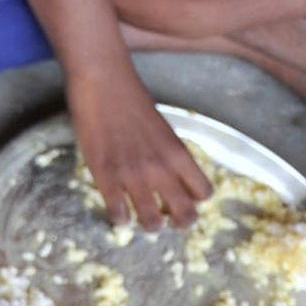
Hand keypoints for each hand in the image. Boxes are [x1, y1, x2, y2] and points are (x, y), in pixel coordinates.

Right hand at [69, 65, 211, 228]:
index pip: (203, 193)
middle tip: (167, 216)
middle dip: (178, 222)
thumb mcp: (162, 127)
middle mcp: (161, 169)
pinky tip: (117, 211)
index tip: (183, 197)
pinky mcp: (105, 176)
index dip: (195, 199)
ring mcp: (132, 175)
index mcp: (179, 154)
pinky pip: (118, 214)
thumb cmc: (131, 98)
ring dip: (149, 224)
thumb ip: (169, 154)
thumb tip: (169, 175)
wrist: (102, 80)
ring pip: (152, 222)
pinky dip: (120, 219)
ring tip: (141, 218)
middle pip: (185, 215)